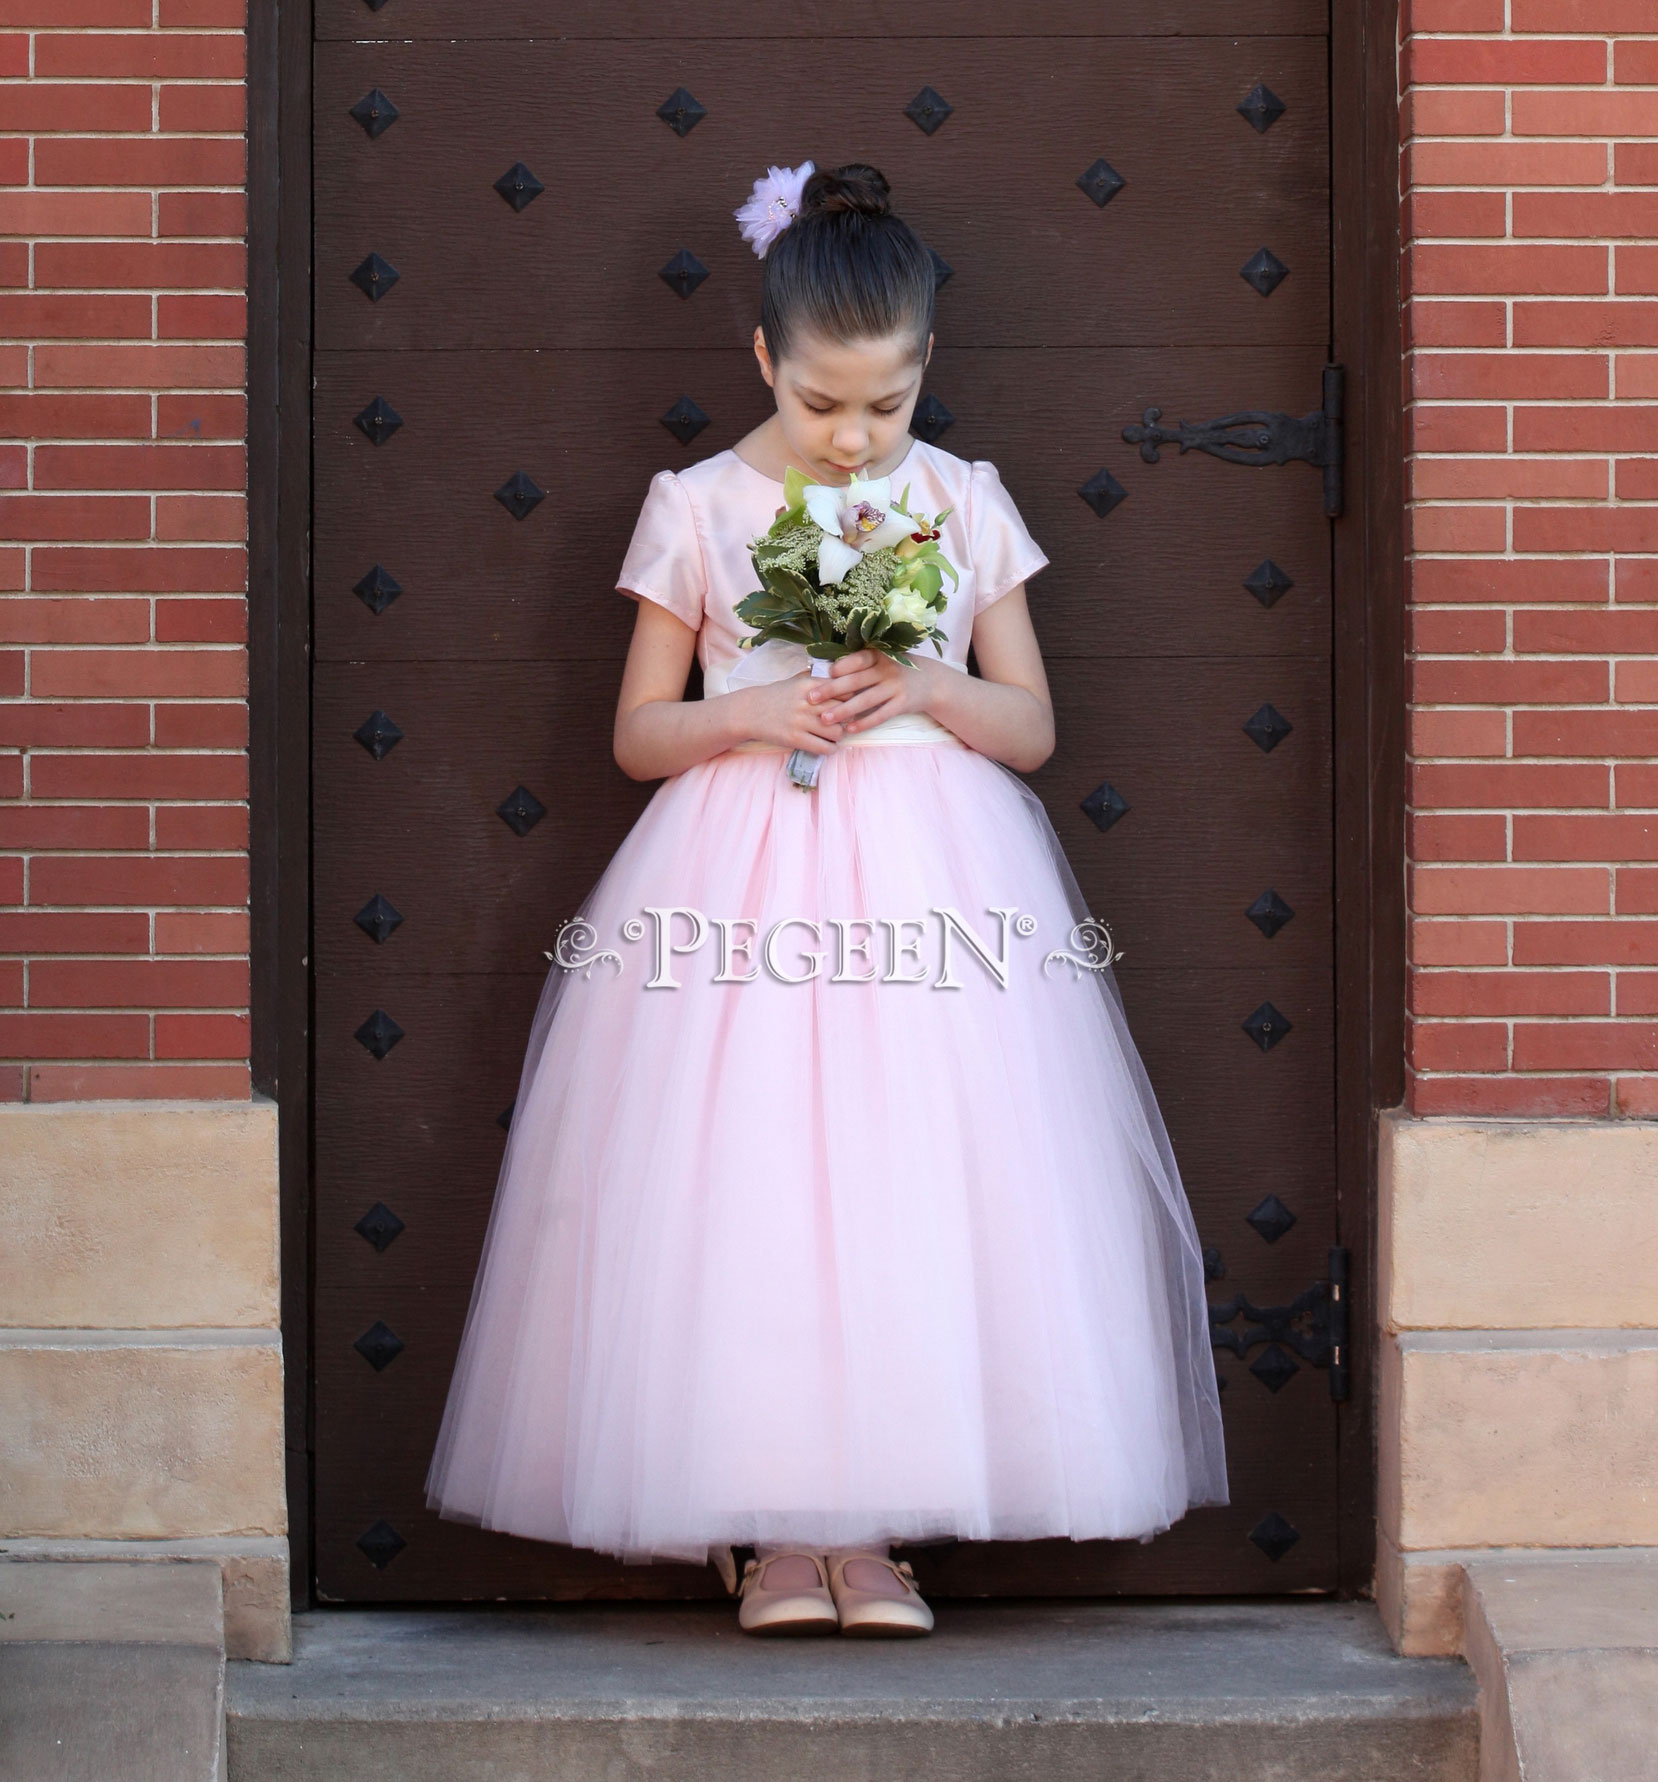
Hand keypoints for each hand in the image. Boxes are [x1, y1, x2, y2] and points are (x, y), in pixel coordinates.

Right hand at [736, 670, 849, 756]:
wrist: (750, 712)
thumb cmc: (777, 696)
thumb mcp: (796, 681)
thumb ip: (818, 680)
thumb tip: (844, 678)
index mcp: (809, 685)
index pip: (844, 691)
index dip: (850, 699)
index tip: (848, 704)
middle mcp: (807, 702)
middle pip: (843, 711)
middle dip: (847, 718)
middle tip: (844, 722)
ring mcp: (801, 721)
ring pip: (836, 732)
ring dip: (839, 735)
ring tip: (834, 735)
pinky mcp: (795, 739)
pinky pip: (823, 747)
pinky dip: (831, 749)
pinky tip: (829, 746)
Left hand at [807, 649, 935, 734]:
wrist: (931, 681)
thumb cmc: (897, 669)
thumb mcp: (884, 659)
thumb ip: (862, 663)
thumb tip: (827, 670)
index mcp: (880, 655)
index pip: (858, 659)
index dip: (841, 666)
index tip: (824, 674)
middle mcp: (888, 669)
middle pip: (856, 681)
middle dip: (832, 690)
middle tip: (811, 698)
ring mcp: (896, 687)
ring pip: (865, 701)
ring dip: (843, 710)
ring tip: (824, 719)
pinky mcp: (902, 704)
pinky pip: (880, 715)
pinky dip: (864, 723)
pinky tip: (849, 729)